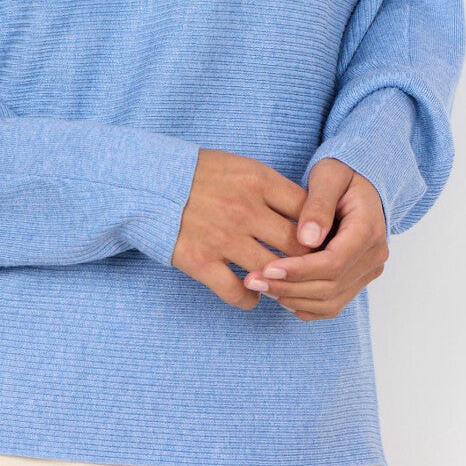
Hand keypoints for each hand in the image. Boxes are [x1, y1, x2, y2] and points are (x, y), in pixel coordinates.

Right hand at [171, 148, 318, 310]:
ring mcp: (222, 237)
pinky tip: (251, 294)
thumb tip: (307, 213)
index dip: (320, 230)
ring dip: (281, 282)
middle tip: (309, 270)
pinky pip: (237, 292)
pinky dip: (250, 299)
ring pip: (272, 272)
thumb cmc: (197, 173)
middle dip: (308, 261)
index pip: (309, 210)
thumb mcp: (239, 166)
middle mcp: (245, 209)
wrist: (145, 181)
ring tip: (280, 284)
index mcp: (258, 180)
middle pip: (297, 245)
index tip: (320, 241)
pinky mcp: (199, 261)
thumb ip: (271, 188)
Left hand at [241, 158, 388, 318]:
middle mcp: (373, 257)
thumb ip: (318, 205)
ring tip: (261, 285)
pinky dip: (305, 306)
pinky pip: (331, 306)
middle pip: (330, 287)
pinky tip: (279, 294)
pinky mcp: (356, 281)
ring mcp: (367, 272)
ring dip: (293, 299)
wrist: (359, 184)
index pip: (334, 263)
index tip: (268, 267)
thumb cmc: (341, 174)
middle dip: (289, 287)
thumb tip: (307, 239)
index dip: (300, 270)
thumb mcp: (329, 176)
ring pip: (330, 302)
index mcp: (369, 230)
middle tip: (253, 280)